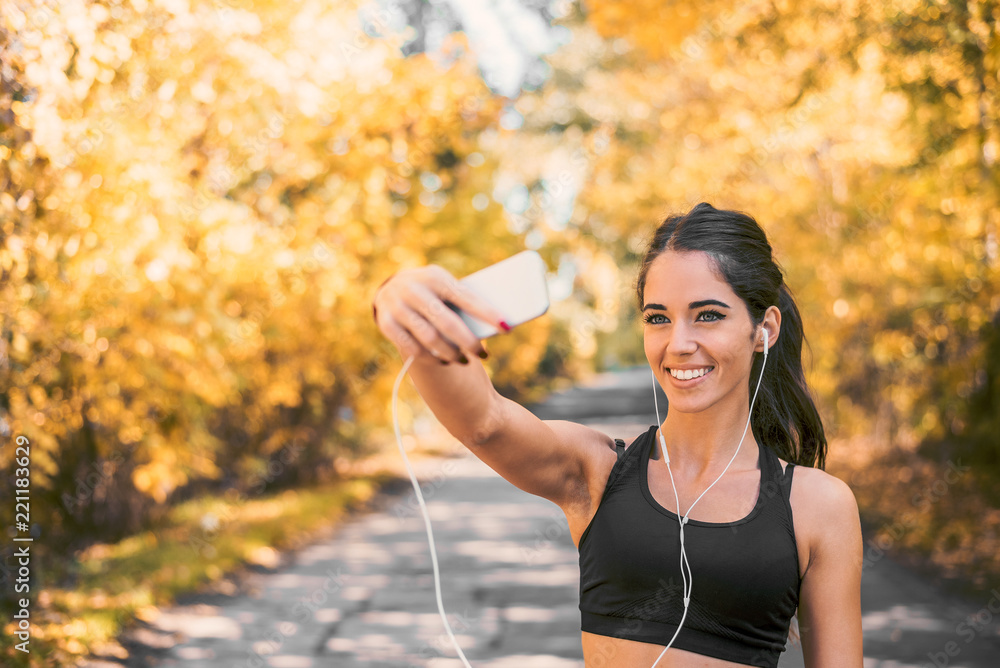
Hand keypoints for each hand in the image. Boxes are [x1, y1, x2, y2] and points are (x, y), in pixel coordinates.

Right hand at [372, 265, 509, 364]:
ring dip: (451, 354)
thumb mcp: (445, 287)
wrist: (391, 288)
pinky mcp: (386, 323)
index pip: (466, 297)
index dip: (487, 313)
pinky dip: (431, 358)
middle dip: (469, 342)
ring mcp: (398, 306)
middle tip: (483, 354)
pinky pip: (413, 349)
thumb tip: (495, 324)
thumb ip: (463, 301)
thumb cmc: (432, 291)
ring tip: (465, 360)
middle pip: (448, 323)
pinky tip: (442, 361)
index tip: (506, 327)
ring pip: (431, 339)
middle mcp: (414, 289)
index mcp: (435, 276)